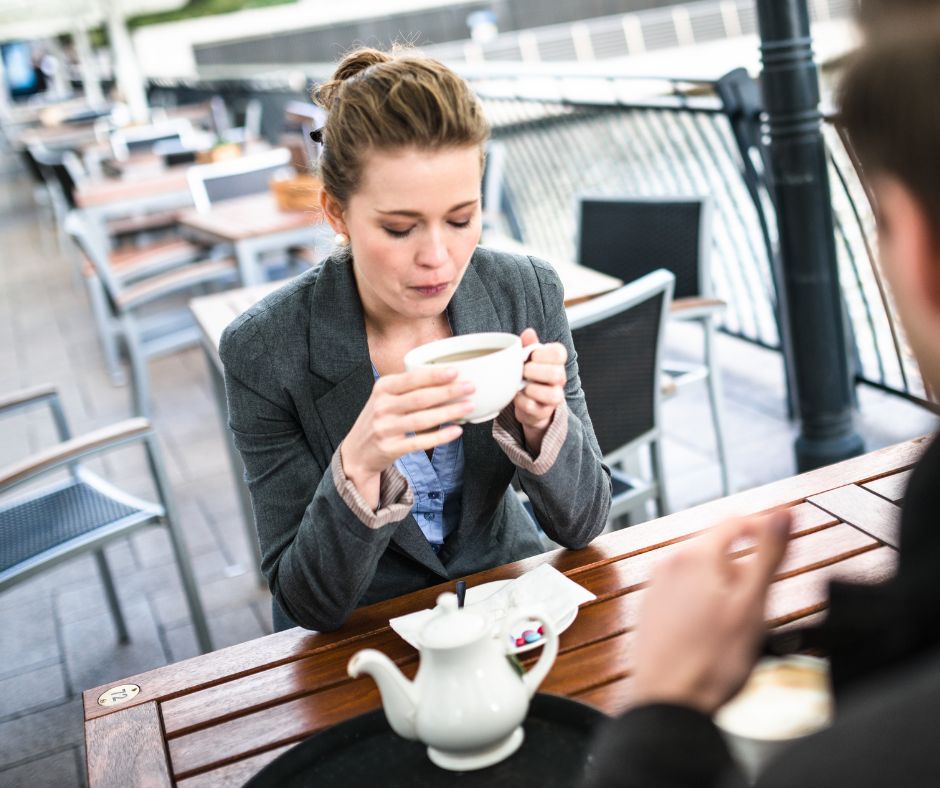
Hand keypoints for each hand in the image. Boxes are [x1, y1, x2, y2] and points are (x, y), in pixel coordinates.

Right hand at [340, 367, 474, 508]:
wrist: (356, 452)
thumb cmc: (380, 418)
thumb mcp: (386, 396)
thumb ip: (408, 384)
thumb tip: (443, 369)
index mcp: (382, 388)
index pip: (411, 379)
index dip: (434, 375)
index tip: (455, 371)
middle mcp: (382, 406)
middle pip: (420, 398)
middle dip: (448, 392)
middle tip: (470, 387)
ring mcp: (385, 429)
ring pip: (422, 420)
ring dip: (448, 412)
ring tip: (469, 406)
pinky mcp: (390, 449)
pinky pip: (419, 442)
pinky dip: (440, 436)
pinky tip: (456, 431)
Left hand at [514, 328, 567, 453]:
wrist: (528, 402)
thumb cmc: (529, 375)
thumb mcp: (528, 358)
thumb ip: (529, 345)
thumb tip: (529, 332)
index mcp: (556, 362)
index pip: (559, 353)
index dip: (543, 353)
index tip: (531, 356)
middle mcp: (559, 379)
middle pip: (558, 374)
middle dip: (536, 371)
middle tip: (524, 371)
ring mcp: (553, 397)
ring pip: (553, 395)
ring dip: (533, 389)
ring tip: (522, 386)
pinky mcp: (543, 412)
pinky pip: (535, 408)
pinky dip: (522, 402)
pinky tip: (517, 396)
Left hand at [630, 511, 791, 714]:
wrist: (669, 702)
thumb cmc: (713, 660)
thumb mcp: (753, 604)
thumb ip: (769, 553)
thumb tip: (784, 512)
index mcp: (694, 555)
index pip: (734, 521)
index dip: (763, 525)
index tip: (782, 536)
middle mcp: (668, 562)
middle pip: (715, 544)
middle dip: (743, 560)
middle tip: (762, 593)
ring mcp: (655, 585)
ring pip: (699, 567)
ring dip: (724, 580)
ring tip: (739, 616)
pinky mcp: (651, 606)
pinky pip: (683, 587)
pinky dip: (704, 596)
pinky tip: (713, 627)